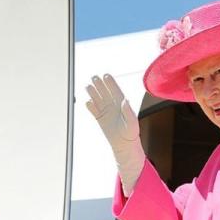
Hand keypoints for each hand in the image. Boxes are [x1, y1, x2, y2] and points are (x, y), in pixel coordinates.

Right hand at [85, 74, 145, 195]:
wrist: (124, 144)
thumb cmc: (131, 133)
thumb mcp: (132, 122)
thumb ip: (128, 111)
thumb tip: (125, 100)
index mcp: (122, 104)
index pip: (115, 90)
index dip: (110, 83)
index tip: (106, 75)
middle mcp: (113, 106)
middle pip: (105, 92)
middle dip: (100, 85)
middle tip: (94, 77)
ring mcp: (106, 111)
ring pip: (98, 99)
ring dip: (93, 93)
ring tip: (88, 86)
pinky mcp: (100, 118)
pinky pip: (94, 110)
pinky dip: (90, 106)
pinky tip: (87, 102)